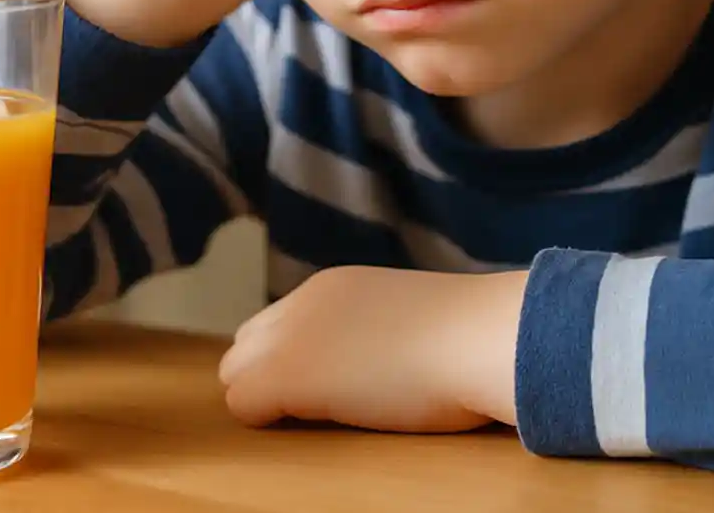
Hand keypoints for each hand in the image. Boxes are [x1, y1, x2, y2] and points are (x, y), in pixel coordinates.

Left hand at [218, 267, 528, 433]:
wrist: (478, 336)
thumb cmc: (467, 338)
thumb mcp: (409, 320)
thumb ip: (378, 329)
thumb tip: (384, 355)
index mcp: (334, 287)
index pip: (277, 325)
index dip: (293, 359)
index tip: (326, 385)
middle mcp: (302, 303)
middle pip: (245, 346)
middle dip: (266, 378)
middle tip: (312, 410)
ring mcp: (291, 337)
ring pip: (236, 373)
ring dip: (264, 398)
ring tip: (313, 421)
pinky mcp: (286, 374)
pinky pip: (242, 403)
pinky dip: (265, 421)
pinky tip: (309, 427)